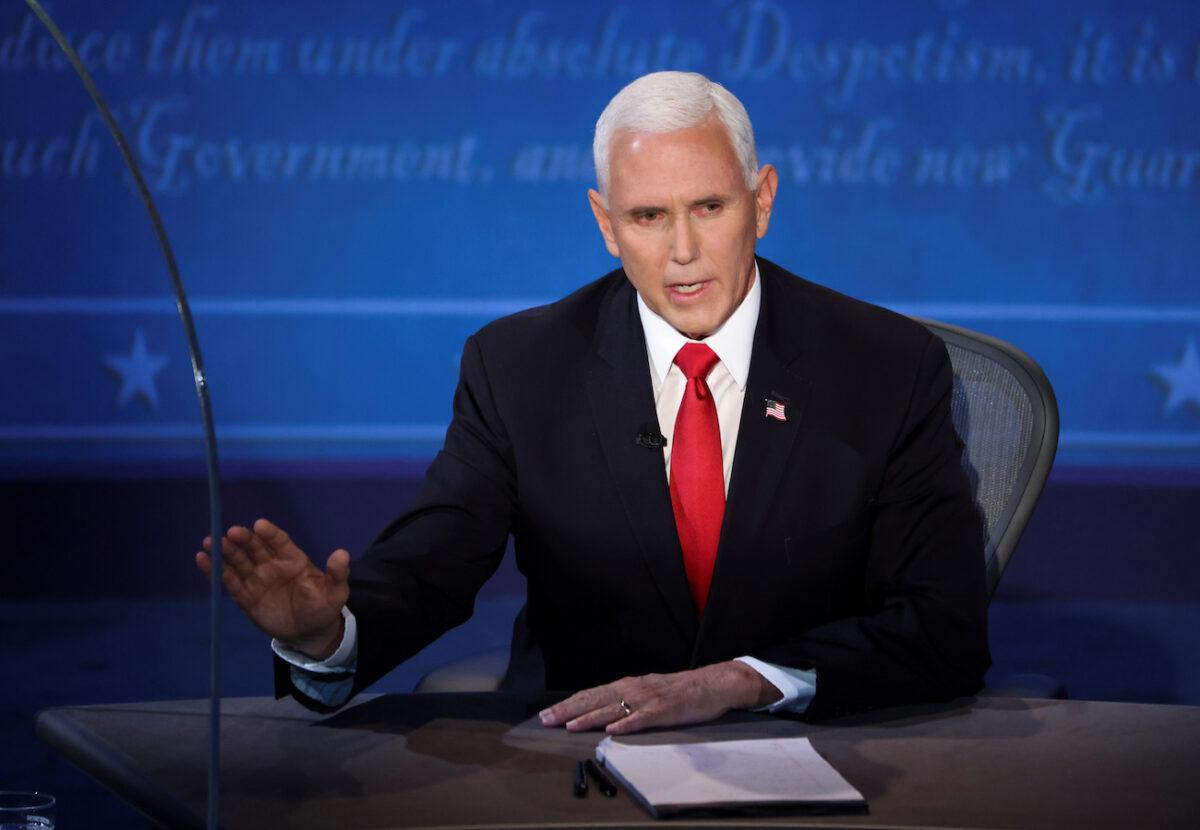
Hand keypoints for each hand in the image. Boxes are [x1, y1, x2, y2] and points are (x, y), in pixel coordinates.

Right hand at [195, 518, 349, 658]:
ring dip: (224, 551)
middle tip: (230, 532)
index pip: (279, 542)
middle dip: (242, 540)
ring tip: (209, 542)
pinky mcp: (245, 596)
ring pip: (238, 562)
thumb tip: (342, 554)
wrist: (309, 632)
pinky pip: (228, 581)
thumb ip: (337, 574)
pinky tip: (202, 560)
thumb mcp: (335, 592)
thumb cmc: (323, 607)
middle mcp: (272, 565)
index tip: (259, 525)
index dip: (270, 533)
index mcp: (293, 560)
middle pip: (254, 548)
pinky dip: (214, 571)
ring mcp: (257, 579)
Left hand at [538, 661, 781, 734]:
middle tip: (546, 720)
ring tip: (570, 726)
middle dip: (568, 710)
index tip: (546, 714)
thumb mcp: (646, 692)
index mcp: (628, 685)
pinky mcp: (666, 710)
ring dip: (590, 717)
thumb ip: (625, 700)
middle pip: (595, 699)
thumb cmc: (679, 690)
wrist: (713, 683)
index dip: (568, 704)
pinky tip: (613, 730)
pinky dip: (627, 723)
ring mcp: (650, 698)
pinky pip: (644, 718)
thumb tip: (598, 711)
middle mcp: (634, 688)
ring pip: (614, 708)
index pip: (591, 694)